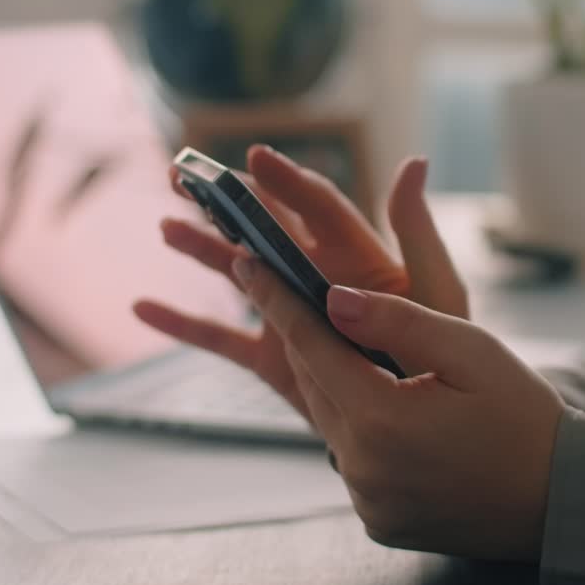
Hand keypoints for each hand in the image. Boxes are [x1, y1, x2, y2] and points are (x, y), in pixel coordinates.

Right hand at [134, 145, 467, 417]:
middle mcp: (317, 277)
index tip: (255, 158)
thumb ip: (418, 232)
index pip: (317, 207)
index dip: (287, 182)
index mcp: (357, 255)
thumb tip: (414, 163)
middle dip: (226, 200)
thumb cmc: (440, 352)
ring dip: (201, 249)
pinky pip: (220, 338)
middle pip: (265, 229)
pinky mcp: (272, 358)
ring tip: (167, 227)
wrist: (424, 425)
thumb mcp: (438, 291)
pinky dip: (182, 325)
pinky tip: (143, 308)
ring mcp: (289, 316)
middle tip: (185, 174)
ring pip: (236, 274)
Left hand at [234, 257, 563, 562]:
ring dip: (335, 384)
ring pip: (332, 423)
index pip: (311, 344)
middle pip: (314, 384)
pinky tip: (389, 410)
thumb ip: (398, 321)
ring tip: (348, 347)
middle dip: (303, 335)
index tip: (246, 262)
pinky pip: (354, 462)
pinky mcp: (378, 522)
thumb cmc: (526, 418)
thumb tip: (333, 299)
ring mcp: (367, 501)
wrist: (562, 503)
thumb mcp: (472, 351)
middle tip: (286, 289)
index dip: (276, 298)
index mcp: (382, 420)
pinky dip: (360, 430)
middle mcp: (363, 468)